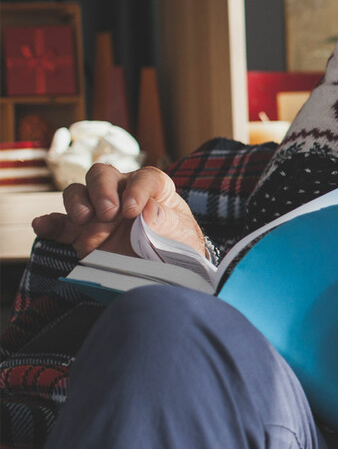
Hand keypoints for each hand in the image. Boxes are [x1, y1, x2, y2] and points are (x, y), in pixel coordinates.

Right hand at [33, 164, 206, 259]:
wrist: (166, 274)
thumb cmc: (178, 248)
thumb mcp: (183, 236)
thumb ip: (168, 221)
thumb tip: (148, 210)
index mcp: (152, 189)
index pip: (144, 177)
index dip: (137, 188)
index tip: (134, 209)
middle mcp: (121, 193)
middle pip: (102, 175)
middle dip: (102, 190)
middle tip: (108, 213)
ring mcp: (97, 212)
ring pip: (77, 192)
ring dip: (77, 203)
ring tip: (85, 220)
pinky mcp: (80, 233)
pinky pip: (59, 223)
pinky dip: (49, 223)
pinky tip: (42, 227)